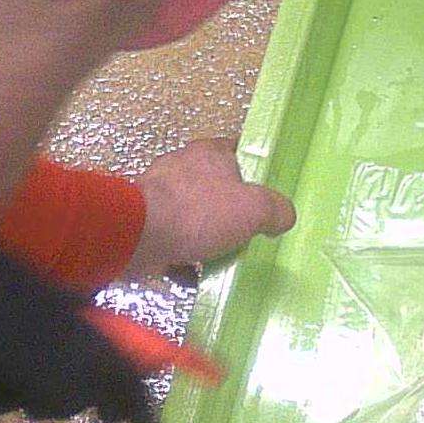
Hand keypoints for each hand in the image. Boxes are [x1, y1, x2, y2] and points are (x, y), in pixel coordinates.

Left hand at [128, 139, 296, 274]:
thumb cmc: (200, 213)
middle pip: (211, 184)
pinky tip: (190, 272)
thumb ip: (276, 210)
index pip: (235, 150)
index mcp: (208, 153)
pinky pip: (169, 236)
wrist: (140, 236)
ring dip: (201, 232)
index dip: (250, 169)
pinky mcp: (142, 220)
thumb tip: (283, 216)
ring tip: (216, 256)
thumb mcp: (255, 209)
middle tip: (240, 231)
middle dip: (225, 208)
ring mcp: (157, 193)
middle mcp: (180, 165)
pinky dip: (180, 253)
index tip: (260, 194)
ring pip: (189, 212)